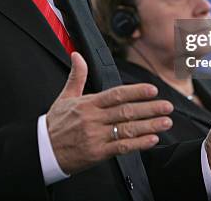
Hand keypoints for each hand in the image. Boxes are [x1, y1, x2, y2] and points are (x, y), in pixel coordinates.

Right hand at [47, 52, 173, 173]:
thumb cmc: (55, 124)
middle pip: (126, 112)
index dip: (136, 92)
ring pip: (127, 129)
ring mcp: (96, 137)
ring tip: (165, 121)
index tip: (152, 90)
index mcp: (88, 104)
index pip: (116, 94)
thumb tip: (77, 55)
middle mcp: (94, 119)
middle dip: (149, 108)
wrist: (43, 150)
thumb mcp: (65, 97)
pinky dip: (138, 144)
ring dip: (149, 125)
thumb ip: (77, 76)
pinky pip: (121, 148)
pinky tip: (152, 140)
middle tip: (167, 106)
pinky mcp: (98, 153)